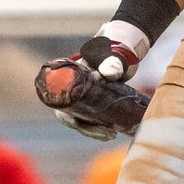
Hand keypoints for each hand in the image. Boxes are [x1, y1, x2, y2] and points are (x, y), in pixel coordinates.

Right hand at [40, 20, 149, 138]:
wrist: (123, 48)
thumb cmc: (111, 50)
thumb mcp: (109, 56)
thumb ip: (111, 61)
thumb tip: (110, 73)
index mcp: (68, 79)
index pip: (61, 103)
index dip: (69, 118)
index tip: (82, 125)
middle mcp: (74, 90)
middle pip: (73, 115)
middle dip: (87, 128)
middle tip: (107, 133)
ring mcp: (85, 96)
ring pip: (83, 118)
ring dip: (94, 130)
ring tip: (111, 135)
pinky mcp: (96, 100)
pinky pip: (93, 117)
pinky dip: (100, 126)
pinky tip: (111, 132)